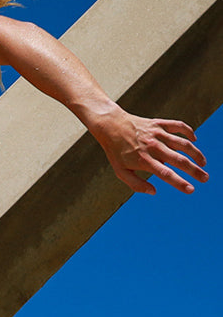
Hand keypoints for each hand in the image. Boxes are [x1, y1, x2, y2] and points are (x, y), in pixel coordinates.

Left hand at [91, 107, 207, 194]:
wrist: (110, 126)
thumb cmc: (116, 152)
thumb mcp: (120, 172)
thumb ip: (136, 184)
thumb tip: (154, 192)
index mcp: (144, 160)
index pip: (166, 174)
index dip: (180, 183)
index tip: (191, 189)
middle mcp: (153, 147)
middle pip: (179, 160)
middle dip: (195, 171)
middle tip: (205, 178)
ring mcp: (157, 134)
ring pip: (183, 144)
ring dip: (196, 154)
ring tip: (203, 163)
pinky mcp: (159, 123)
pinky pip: (178, 126)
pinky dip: (189, 131)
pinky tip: (194, 140)